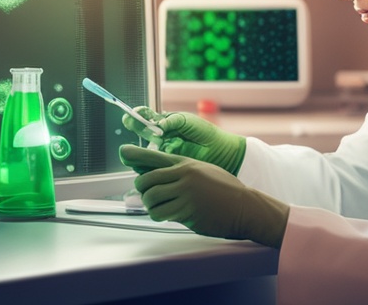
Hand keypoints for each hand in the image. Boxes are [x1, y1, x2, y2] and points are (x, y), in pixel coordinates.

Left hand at [119, 145, 288, 247]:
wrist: (244, 206)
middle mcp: (184, 175)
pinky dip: (159, 215)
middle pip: (146, 180)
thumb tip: (153, 173)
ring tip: (159, 207)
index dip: (135, 155)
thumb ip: (179, 171)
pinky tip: (167, 215)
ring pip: (150, 198)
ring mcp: (185, 193)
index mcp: (186, 163)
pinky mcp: (187, 210)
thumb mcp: (202, 171)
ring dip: (150, 205)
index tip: (123, 152)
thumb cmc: (224, 190)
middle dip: (142, 190)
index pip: (155, 157)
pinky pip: (161, 213)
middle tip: (148, 195)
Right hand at [122, 107, 245, 174]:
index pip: (145, 116)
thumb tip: (158, 124)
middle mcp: (159, 136)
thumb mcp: (187, 121)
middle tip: (136, 124)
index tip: (133, 114)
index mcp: (164, 122)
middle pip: (140, 130)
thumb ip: (172, 120)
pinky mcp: (165, 163)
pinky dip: (150, 158)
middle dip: (136, 126)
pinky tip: (157, 154)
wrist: (218, 151)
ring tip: (154, 140)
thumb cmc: (205, 133)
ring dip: (143, 142)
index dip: (137, 115)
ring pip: (143, 146)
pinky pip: (151, 162)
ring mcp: (161, 150)